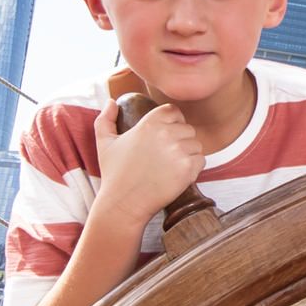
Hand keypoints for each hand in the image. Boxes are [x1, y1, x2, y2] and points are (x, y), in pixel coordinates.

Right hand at [93, 86, 202, 223]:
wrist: (123, 203)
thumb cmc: (114, 174)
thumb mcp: (104, 142)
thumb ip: (105, 118)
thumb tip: (111, 102)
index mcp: (150, 123)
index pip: (174, 111)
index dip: (174, 121)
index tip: (168, 134)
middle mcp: (166, 133)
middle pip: (188, 129)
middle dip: (181, 141)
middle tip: (167, 156)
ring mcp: (179, 151)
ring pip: (196, 145)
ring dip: (188, 155)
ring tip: (171, 167)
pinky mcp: (188, 168)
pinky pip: (201, 161)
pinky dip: (193, 168)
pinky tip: (177, 175)